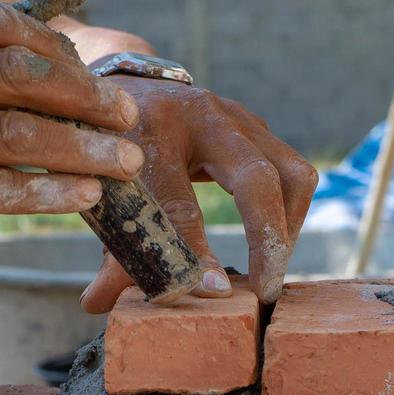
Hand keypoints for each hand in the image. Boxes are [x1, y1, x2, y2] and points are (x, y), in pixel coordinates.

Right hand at [0, 3, 146, 271]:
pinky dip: (48, 193)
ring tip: (125, 164)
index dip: (59, 54)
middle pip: (20, 76)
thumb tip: (10, 66)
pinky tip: (83, 198)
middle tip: (130, 118)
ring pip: (18, 135)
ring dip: (85, 151)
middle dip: (88, 99)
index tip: (93, 77)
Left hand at [78, 76, 317, 310]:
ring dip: (288, 229)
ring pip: (290, 173)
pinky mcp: (256, 125)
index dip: (197, 255)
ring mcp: (236, 116)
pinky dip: (290, 214)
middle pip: (255, 180)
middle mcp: (201, 116)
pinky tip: (273, 245)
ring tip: (272, 269)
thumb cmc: (110, 151)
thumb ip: (107, 249)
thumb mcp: (100, 192)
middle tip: (263, 291)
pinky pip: (294, 172)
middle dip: (267, 241)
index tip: (213, 293)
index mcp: (149, 132)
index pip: (179, 205)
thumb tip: (100, 304)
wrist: (121, 90)